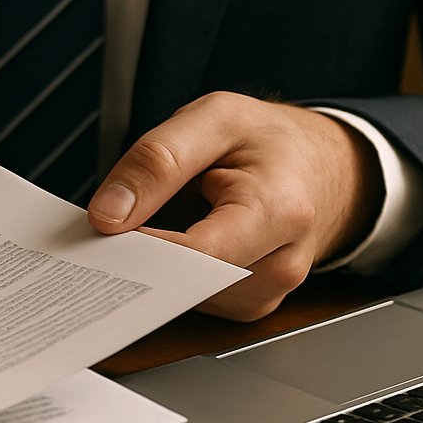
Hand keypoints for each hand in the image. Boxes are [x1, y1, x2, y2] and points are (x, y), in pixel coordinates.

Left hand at [86, 92, 380, 320]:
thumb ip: (159, 159)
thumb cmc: (268, 141)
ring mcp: (265, 292)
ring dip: (154, 267)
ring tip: (147, 223)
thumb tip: (108, 215)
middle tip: (106, 232)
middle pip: (190, 284)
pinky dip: (168, 275)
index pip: (200, 253)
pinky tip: (163, 244)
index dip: (145, 247)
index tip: (104, 229)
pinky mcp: (247, 304)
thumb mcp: (214, 118)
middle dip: (143, 260)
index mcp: (280, 211)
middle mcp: (281, 264)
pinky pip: (192, 301)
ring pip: (184, 297)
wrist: (318, 167)